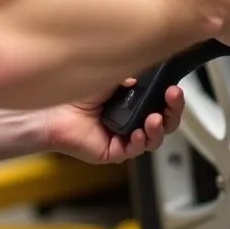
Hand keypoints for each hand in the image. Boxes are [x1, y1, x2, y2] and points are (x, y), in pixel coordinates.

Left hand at [42, 80, 184, 163]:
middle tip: (173, 99)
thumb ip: (132, 76)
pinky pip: (133, 151)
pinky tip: (138, 133)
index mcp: (134, 103)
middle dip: (172, 111)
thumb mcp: (111, 78)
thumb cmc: (78, 94)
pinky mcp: (114, 152)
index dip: (172, 99)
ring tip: (154, 119)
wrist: (54, 111)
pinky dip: (139, 142)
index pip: (162, 103)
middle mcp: (132, 120)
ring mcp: (124, 137)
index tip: (175, 89)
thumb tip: (146, 76)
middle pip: (164, 122)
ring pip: (154, 139)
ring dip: (158, 129)